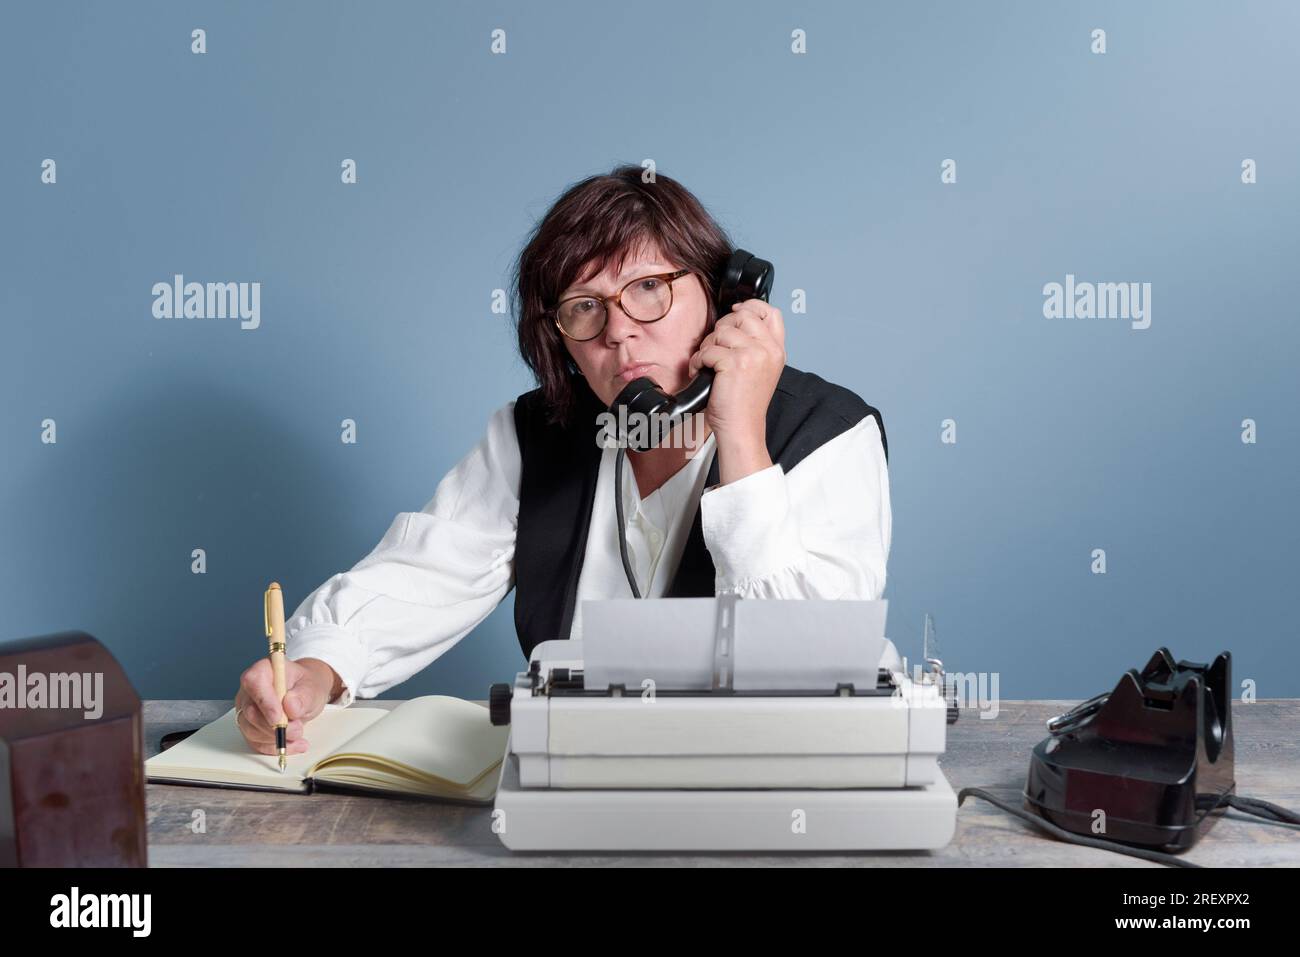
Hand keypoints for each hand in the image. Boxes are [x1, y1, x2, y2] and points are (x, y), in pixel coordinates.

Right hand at [234, 656, 336, 755]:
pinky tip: (293, 744)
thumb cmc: (306, 686)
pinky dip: (275, 747)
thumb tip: (290, 705)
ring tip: (298, 733)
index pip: (254, 682)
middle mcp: (249, 690)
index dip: (265, 702)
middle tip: (297, 728)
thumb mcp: (312, 687)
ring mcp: (246, 709)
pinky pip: (255, 742)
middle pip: (251, 712)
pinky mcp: (249, 726)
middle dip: (274, 726)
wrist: (306, 694)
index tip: (279, 718)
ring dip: (275, 738)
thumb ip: (303, 695)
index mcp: (263, 670)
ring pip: (251, 730)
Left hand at [687, 299, 785, 478]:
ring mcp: (753, 354)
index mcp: (777, 350)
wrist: (742, 428)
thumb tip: (736, 320)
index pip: (771, 312)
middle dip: (721, 329)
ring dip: (708, 347)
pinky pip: (708, 349)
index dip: (750, 306)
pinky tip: (703, 373)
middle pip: (741, 316)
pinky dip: (698, 361)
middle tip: (716, 349)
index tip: (735, 311)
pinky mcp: (735, 363)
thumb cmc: (745, 404)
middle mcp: (768, 349)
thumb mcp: (761, 370)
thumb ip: (756, 346)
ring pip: (721, 331)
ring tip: (709, 364)